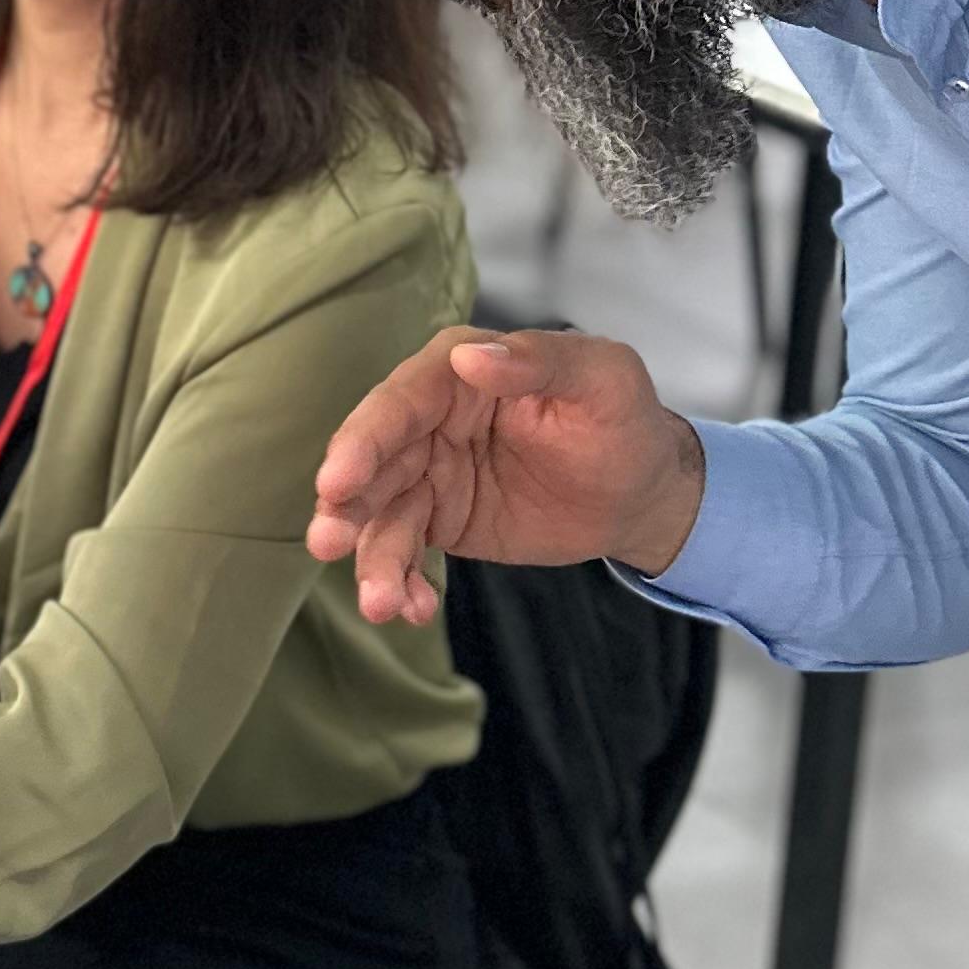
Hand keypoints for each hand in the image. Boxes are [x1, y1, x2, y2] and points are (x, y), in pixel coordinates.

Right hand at [309, 327, 708, 622]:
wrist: (640, 492)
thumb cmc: (622, 420)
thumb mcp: (600, 379)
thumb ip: (539, 361)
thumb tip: (471, 358)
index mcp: (457, 372)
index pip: (400, 402)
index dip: (365, 440)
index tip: (338, 482)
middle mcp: (429, 419)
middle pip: (373, 462)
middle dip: (346, 506)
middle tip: (328, 544)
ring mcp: (428, 472)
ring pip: (381, 515)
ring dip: (372, 558)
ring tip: (382, 605)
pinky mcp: (439, 519)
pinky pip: (406, 551)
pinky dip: (402, 581)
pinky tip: (414, 610)